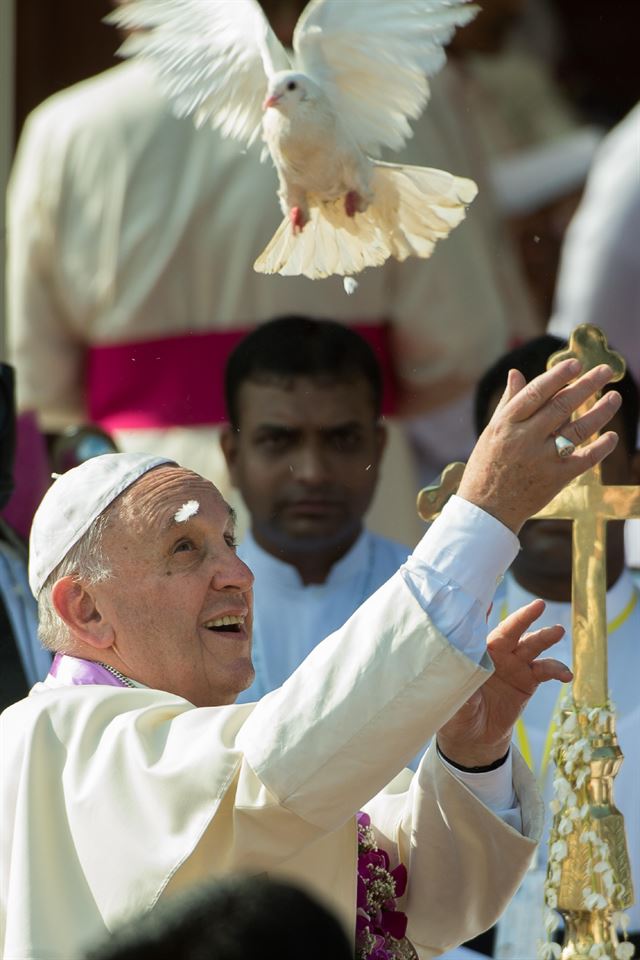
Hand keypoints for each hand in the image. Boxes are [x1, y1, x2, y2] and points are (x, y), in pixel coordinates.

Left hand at [436, 600, 571, 767]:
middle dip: (524, 617)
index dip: (483, 613)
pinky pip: (545, 671)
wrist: (474, 739)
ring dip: (545, 638)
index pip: (478, 629)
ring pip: (531, 646)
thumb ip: (462, 684)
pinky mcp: (528, 681)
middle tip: (538, 605)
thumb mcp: (455, 700)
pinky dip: (557, 670)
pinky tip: (567, 675)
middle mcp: (495, 655)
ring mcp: (514, 666)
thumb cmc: (456, 713)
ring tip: (558, 631)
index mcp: (475, 654)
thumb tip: (464, 669)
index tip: (489, 597)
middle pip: (511, 632)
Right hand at [458, 359, 620, 532]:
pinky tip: (612, 436)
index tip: (576, 363)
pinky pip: (585, 459)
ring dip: (600, 412)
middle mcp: (524, 439)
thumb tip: (517, 373)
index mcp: (506, 424)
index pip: (536, 392)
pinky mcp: (555, 479)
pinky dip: (601, 447)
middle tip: (604, 370)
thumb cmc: (488, 466)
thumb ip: (508, 402)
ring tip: (615, 398)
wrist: (486, 510)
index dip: (557, 376)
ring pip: (578, 430)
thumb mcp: (492, 432)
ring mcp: (541, 459)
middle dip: (586, 385)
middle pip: (561, 406)